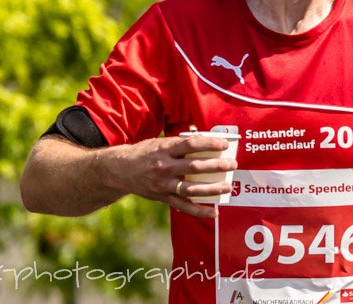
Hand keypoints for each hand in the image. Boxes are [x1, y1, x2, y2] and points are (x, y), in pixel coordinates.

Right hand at [106, 135, 237, 217]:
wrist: (120, 170)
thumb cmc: (145, 153)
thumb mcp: (160, 142)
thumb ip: (180, 143)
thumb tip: (205, 140)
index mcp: (165, 149)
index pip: (191, 144)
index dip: (209, 144)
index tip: (225, 144)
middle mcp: (164, 167)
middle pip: (194, 167)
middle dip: (216, 166)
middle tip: (232, 165)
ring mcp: (164, 184)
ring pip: (191, 189)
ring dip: (212, 189)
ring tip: (228, 187)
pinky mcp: (163, 197)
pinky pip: (183, 206)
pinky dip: (199, 211)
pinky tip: (214, 212)